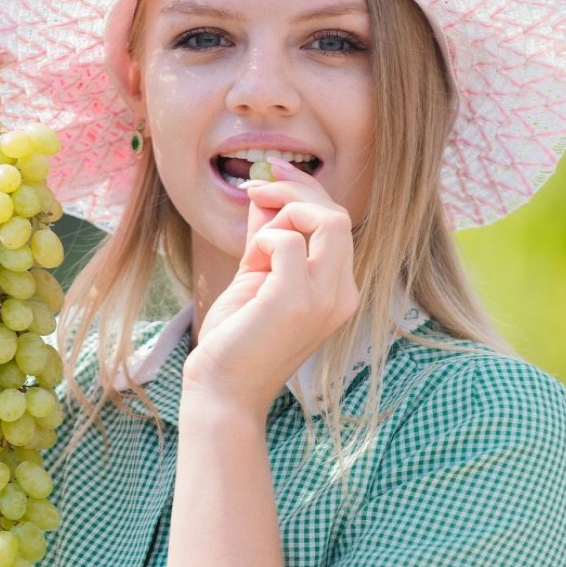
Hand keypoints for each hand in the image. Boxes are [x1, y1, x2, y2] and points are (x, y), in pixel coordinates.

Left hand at [185, 159, 359, 415]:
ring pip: (326, 220)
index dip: (306, 191)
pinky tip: (253, 265)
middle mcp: (343, 294)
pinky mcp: (295, 302)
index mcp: (340, 290)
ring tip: (255, 245)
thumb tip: (265, 192)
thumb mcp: (257, 275)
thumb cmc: (237, 338)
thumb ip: (267, 236)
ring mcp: (324, 300)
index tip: (271, 175)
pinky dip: (266, 240)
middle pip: (337, 215)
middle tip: (256, 189)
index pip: (338, 223)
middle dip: (295, 190)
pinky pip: (289, 242)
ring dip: (284, 214)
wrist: (222, 391)